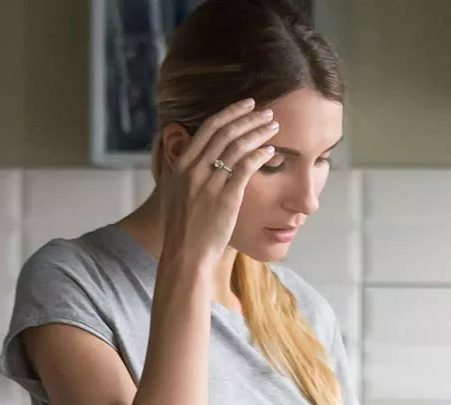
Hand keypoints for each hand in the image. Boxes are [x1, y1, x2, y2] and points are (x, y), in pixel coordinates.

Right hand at [161, 99, 278, 262]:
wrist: (185, 254)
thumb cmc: (185, 228)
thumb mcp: (176, 193)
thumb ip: (185, 173)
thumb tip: (194, 157)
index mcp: (180, 165)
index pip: (207, 128)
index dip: (229, 113)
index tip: (246, 104)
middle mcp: (193, 169)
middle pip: (225, 132)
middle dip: (248, 117)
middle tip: (267, 111)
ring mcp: (208, 182)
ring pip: (237, 146)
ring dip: (258, 132)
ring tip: (274, 126)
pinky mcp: (225, 197)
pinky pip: (246, 167)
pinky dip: (260, 154)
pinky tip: (272, 150)